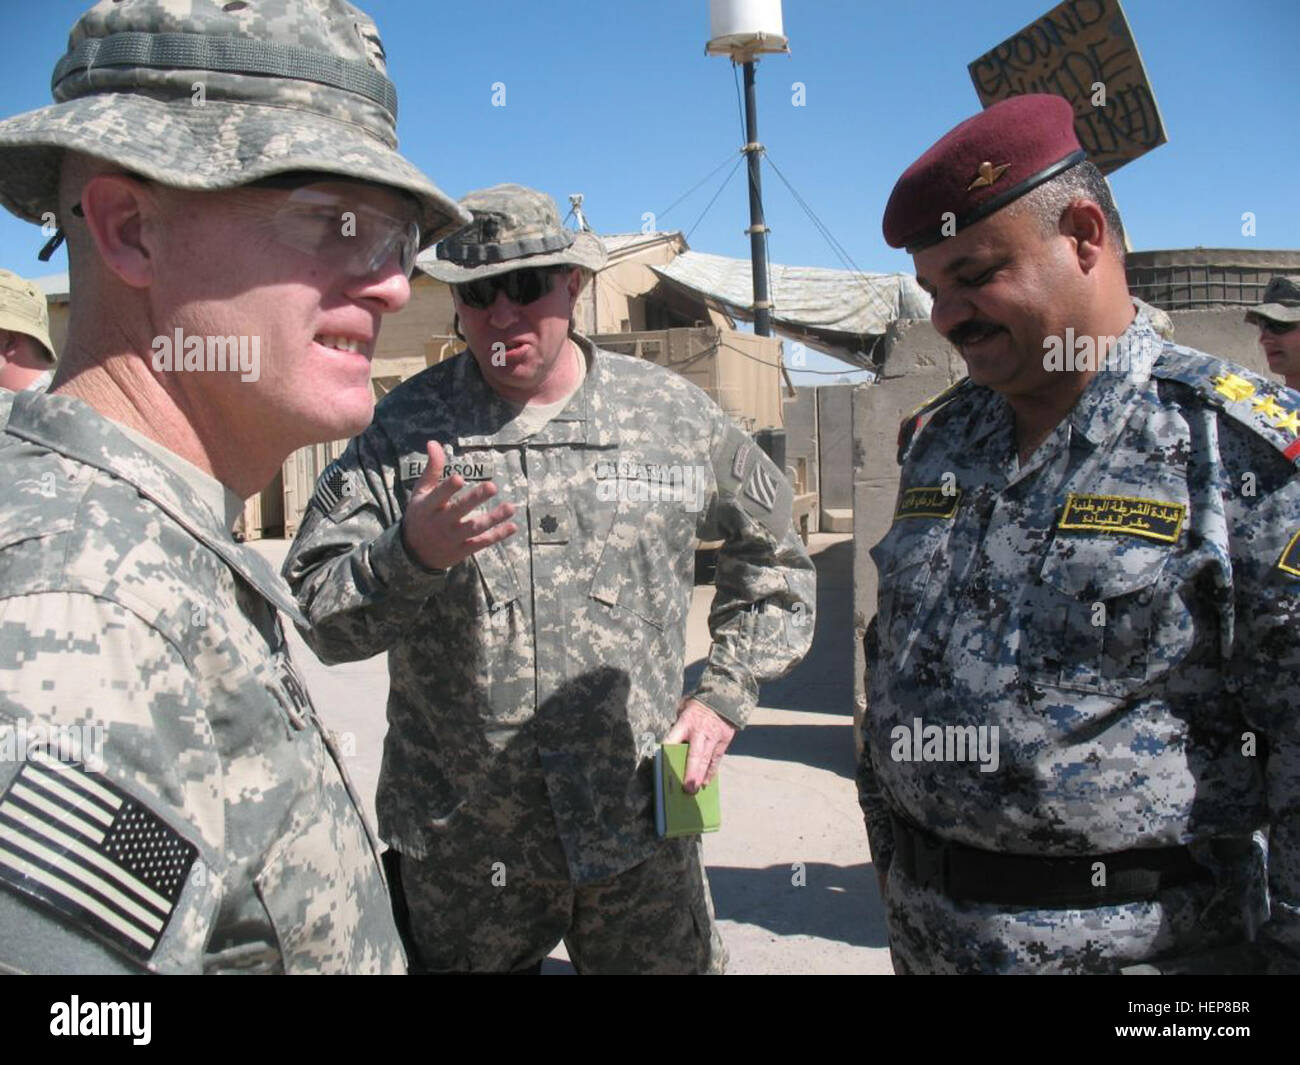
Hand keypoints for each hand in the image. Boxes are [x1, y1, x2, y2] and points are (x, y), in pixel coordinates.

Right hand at [401, 440, 516, 570]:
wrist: (414, 553)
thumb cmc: (421, 515)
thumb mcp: (421, 492)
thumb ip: (432, 469)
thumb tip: (434, 443)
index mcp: (429, 506)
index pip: (438, 495)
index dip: (448, 488)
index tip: (459, 478)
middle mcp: (440, 523)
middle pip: (459, 511)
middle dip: (475, 499)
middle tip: (492, 486)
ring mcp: (452, 538)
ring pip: (474, 528)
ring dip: (493, 519)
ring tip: (511, 507)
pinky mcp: (462, 550)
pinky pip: (481, 543)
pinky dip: (496, 536)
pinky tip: (512, 527)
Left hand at [663, 697, 736, 793]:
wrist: (724, 696)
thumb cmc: (698, 704)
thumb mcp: (682, 708)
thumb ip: (677, 723)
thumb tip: (668, 741)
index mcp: (686, 721)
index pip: (673, 738)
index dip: (667, 750)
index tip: (660, 763)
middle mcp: (700, 731)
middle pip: (694, 755)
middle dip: (690, 772)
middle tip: (686, 788)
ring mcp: (713, 737)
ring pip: (706, 760)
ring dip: (700, 776)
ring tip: (694, 789)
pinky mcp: (724, 741)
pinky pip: (716, 759)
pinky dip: (711, 771)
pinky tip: (705, 782)